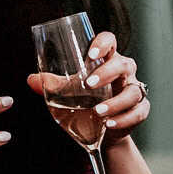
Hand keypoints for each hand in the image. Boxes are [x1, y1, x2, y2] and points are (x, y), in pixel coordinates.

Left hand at [24, 29, 150, 142]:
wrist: (97, 132)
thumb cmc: (82, 104)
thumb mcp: (65, 94)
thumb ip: (51, 85)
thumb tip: (32, 79)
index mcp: (106, 60)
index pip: (109, 41)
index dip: (103, 43)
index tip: (90, 53)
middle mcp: (123, 72)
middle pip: (123, 64)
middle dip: (107, 73)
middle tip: (89, 84)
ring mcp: (134, 90)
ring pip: (133, 91)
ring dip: (116, 102)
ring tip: (98, 112)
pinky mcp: (140, 110)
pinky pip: (138, 112)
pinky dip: (124, 119)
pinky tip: (109, 124)